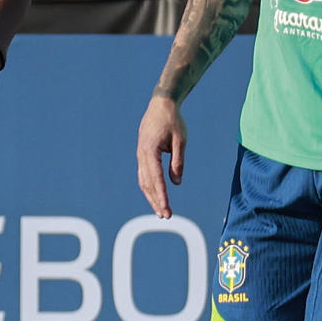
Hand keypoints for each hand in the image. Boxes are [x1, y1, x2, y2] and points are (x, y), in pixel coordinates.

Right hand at [136, 94, 186, 218]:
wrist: (161, 104)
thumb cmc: (173, 121)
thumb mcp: (180, 141)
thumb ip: (178, 162)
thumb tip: (176, 183)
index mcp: (150, 150)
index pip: (156, 178)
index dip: (161, 196)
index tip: (166, 209)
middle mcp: (141, 154)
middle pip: (147, 183)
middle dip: (156, 201)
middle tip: (166, 216)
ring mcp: (140, 154)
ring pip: (143, 181)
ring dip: (151, 196)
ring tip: (160, 211)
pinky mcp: (143, 154)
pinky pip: (144, 174)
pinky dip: (150, 187)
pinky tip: (156, 195)